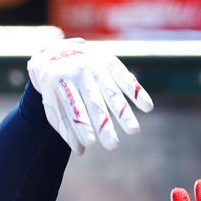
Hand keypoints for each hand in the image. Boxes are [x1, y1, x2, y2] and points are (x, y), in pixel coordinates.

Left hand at [27, 38, 153, 154]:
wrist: (56, 50)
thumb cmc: (54, 87)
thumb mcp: (52, 104)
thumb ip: (65, 126)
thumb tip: (80, 151)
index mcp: (59, 82)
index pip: (73, 108)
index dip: (81, 126)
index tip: (90, 144)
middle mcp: (79, 73)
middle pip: (94, 103)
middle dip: (104, 125)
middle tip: (113, 146)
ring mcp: (96, 66)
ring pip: (112, 93)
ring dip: (124, 112)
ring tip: (133, 131)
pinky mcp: (110, 62)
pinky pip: (125, 78)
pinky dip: (137, 92)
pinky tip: (148, 107)